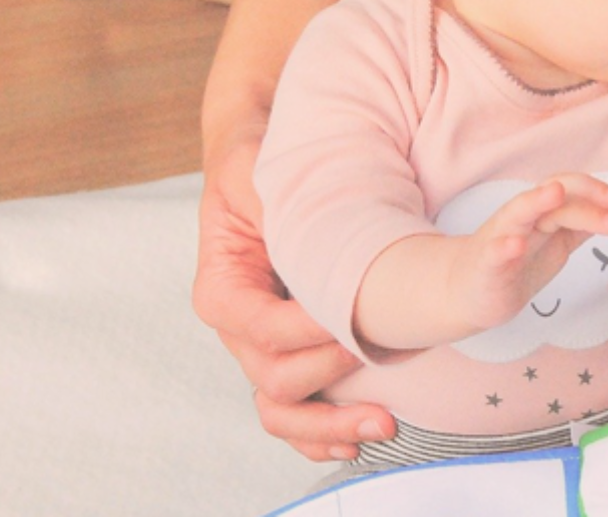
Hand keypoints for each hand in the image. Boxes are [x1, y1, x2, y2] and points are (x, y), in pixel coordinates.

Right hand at [193, 122, 395, 460]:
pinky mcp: (293, 355)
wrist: (264, 170)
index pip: (263, 328)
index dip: (310, 333)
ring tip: (382, 426)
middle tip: (383, 387)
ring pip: (283, 409)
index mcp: (223, 289)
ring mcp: (266, 349)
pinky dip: (323, 433)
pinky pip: (299, 409)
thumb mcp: (255, 171)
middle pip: (274, 380)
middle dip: (329, 390)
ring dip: (329, 426)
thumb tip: (299, 223)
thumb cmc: (258, 166)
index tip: (355, 324)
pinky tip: (359, 440)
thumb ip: (271, 202)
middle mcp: (240, 328)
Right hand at [449, 174, 607, 332]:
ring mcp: (500, 239)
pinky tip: (517, 245)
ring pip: (517, 213)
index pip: (568, 189)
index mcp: (541, 213)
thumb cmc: (517, 264)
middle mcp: (521, 219)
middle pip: (551, 198)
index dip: (593, 190)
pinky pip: (493, 253)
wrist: (470, 292)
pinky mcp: (486, 266)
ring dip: (536, 201)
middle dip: (583, 198)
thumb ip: (580, 226)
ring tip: (555, 193)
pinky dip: (504, 247)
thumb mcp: (555, 242)